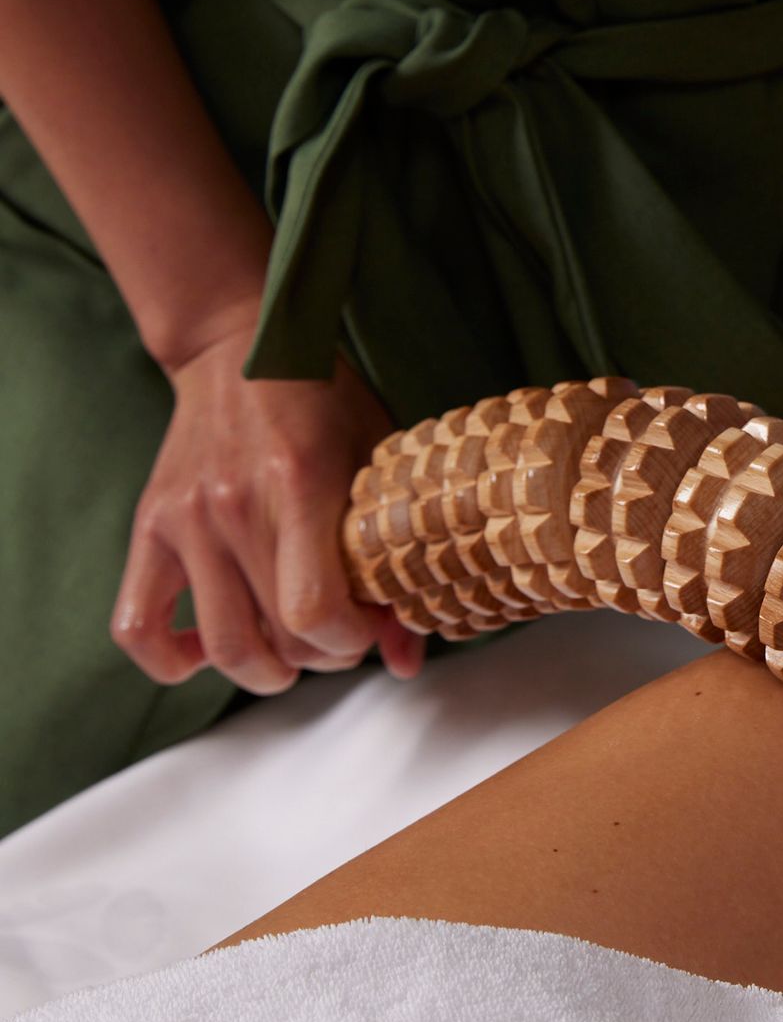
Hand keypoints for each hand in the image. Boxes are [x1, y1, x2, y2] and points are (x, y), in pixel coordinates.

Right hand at [113, 317, 425, 696]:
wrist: (234, 350)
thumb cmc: (321, 401)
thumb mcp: (377, 461)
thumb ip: (396, 558)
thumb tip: (406, 658)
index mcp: (299, 484)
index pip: (314, 610)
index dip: (351, 640)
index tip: (368, 624)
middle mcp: (235, 506)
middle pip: (278, 639)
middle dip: (322, 655)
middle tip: (338, 632)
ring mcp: (186, 520)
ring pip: (223, 646)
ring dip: (264, 671)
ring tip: (287, 652)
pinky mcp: (150, 528)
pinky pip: (137, 626)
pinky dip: (172, 659)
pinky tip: (206, 651)